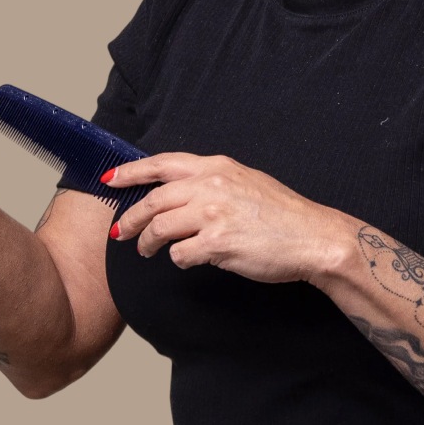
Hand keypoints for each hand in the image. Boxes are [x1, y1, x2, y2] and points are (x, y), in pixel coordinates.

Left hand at [105, 153, 358, 283]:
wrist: (313, 237)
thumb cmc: (282, 215)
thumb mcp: (245, 182)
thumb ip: (213, 182)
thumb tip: (180, 193)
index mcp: (217, 167)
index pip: (162, 164)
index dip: (131, 172)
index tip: (111, 180)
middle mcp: (211, 186)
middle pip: (153, 200)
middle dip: (129, 218)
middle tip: (119, 232)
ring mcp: (214, 214)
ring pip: (159, 227)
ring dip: (147, 242)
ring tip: (146, 251)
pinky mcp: (218, 243)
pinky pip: (180, 254)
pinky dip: (178, 260)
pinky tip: (188, 260)